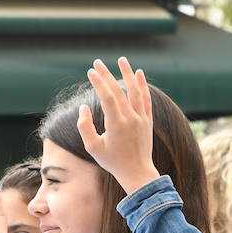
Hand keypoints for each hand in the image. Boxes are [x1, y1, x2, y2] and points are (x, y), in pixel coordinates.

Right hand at [78, 57, 161, 195]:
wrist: (137, 172)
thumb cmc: (112, 162)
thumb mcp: (93, 147)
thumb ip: (85, 127)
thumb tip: (84, 108)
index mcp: (116, 124)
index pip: (107, 97)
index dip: (98, 83)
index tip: (90, 72)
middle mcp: (131, 118)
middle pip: (118, 91)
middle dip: (107, 75)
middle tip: (97, 62)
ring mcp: (141, 119)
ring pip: (135, 91)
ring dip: (128, 74)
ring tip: (121, 60)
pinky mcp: (147, 121)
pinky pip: (146, 99)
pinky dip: (143, 86)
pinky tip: (139, 74)